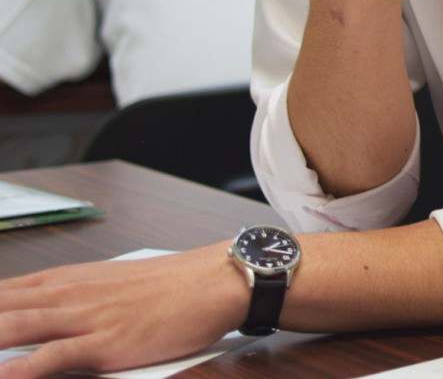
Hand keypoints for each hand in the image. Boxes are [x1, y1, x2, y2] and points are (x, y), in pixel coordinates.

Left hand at [0, 244, 245, 377]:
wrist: (214, 280)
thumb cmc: (167, 289)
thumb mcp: (107, 287)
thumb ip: (64, 304)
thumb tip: (30, 318)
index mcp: (60, 282)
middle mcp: (62, 296)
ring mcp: (82, 318)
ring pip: (10, 329)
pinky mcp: (104, 342)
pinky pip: (52, 357)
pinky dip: (21, 368)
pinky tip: (3, 375)